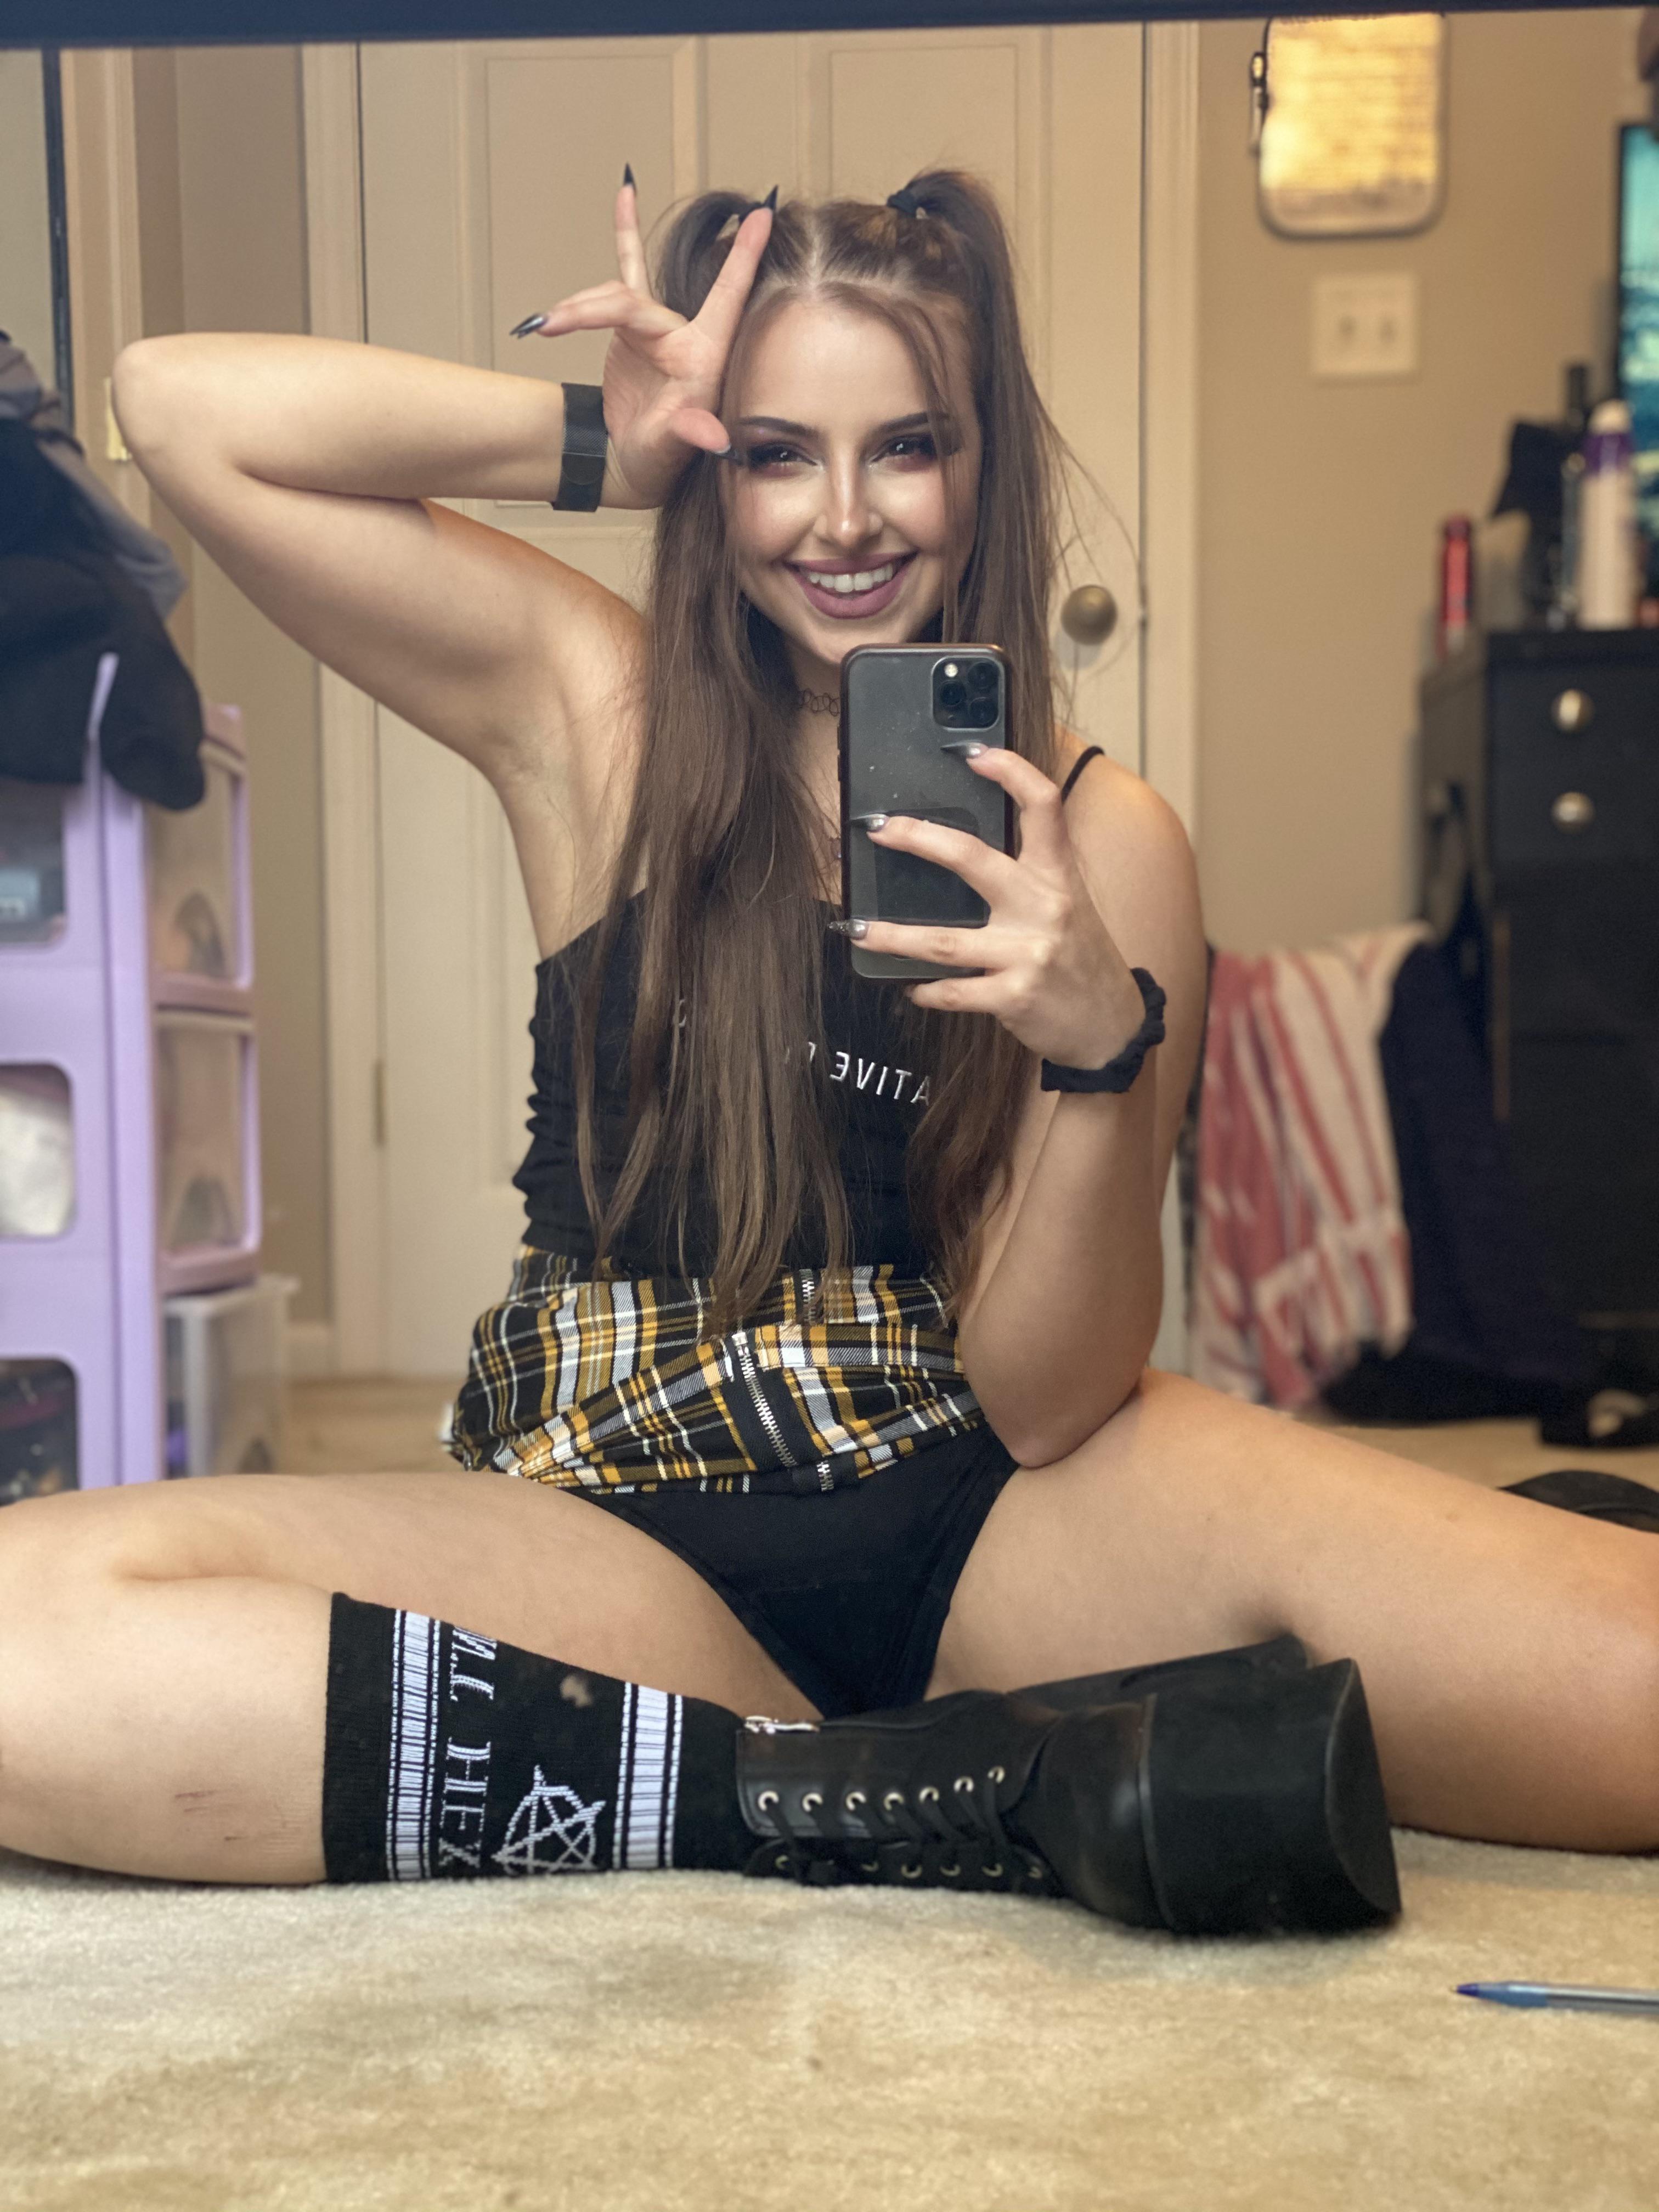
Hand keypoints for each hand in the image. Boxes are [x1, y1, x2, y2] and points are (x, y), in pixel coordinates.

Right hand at [521, 178, 770, 509]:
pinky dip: (626, 233)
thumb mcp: (674, 449)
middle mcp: (685, 334)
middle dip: (589, 311)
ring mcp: (657, 327)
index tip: (764, 215)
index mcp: (704, 355)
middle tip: (550, 325)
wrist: (631, 464)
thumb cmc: (660, 460)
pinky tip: (626, 191)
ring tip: (542, 326)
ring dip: (576, 309)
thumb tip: (717, 440)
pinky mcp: (632, 325)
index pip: (728, 297)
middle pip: (634, 300)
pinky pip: (627, 270)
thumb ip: (692, 434)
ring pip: (615, 294)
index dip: (745, 257)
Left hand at [851, 749, 1147, 1068]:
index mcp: (1059, 875)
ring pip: (943, 941)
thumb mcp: (1068, 906)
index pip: (1043, 805)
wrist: (1113, 1026)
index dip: (1010, 770)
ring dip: (893, 936)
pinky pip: (953, 991)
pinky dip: (925, 989)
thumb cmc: (1082, 959)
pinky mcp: (1014, 997)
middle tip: (879, 829)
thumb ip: (1027, 879)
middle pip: (973, 859)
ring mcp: (1028, 954)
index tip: (972, 752)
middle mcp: (1044, 907)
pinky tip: (911, 985)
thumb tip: (962, 855)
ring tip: (859, 929)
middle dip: (918, 838)